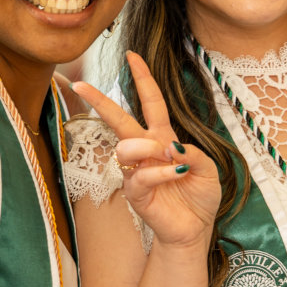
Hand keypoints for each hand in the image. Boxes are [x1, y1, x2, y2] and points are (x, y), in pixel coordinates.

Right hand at [71, 52, 220, 246]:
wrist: (195, 230)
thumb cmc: (199, 196)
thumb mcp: (207, 168)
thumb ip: (193, 152)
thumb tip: (169, 146)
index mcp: (163, 137)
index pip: (150, 102)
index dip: (142, 78)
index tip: (132, 55)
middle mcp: (146, 150)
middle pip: (119, 120)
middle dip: (100, 101)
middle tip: (79, 84)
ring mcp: (137, 171)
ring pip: (125, 147)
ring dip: (145, 146)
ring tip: (165, 154)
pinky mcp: (136, 193)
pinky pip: (141, 176)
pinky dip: (160, 172)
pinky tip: (175, 172)